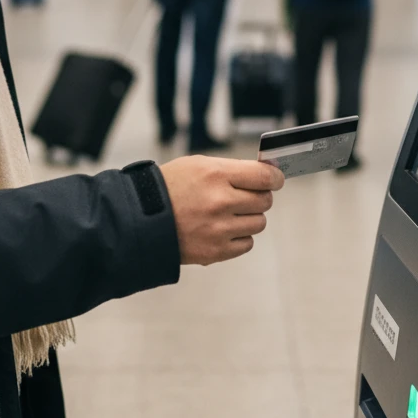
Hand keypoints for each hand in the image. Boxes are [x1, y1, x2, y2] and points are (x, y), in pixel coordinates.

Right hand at [159, 156, 284, 265]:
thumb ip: (232, 169)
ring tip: (230, 213)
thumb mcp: (198, 165)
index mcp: (216, 175)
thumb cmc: (170, 187)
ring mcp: (219, 229)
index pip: (264, 177)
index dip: (275, 178)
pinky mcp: (215, 252)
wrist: (141, 218)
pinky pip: (247, 243)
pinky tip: (224, 228)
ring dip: (250, 217)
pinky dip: (240, 236)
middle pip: (264, 201)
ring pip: (259, 223)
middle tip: (246, 195)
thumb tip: (265, 174)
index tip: (275, 179)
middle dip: (260, 196)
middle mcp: (220, 202)